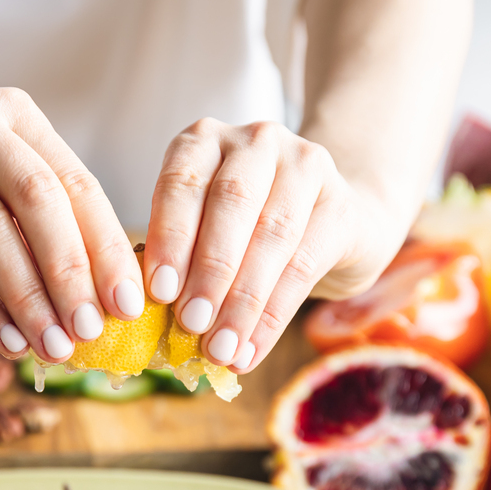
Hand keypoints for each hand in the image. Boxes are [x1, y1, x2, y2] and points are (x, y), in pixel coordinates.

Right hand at [0, 84, 145, 360]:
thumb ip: (30, 226)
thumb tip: (98, 301)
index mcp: (12, 113)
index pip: (75, 182)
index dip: (107, 246)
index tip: (130, 303)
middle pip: (39, 199)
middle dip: (72, 272)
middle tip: (92, 330)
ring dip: (27, 297)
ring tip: (52, 347)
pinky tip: (4, 339)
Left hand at [143, 118, 407, 372]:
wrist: (331, 220)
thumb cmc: (244, 230)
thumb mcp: (204, 230)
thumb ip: (180, 259)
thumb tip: (149, 318)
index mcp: (205, 140)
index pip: (182, 182)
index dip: (169, 238)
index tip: (159, 292)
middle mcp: (255, 141)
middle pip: (231, 203)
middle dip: (209, 271)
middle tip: (191, 324)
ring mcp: (305, 164)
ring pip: (272, 235)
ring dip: (242, 300)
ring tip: (221, 348)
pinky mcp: (340, 203)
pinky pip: (304, 264)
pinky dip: (273, 315)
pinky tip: (252, 349)